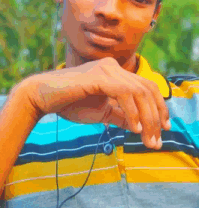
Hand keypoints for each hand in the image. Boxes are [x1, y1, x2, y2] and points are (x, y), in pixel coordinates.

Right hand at [21, 57, 169, 149]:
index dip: (159, 107)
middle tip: (157, 140)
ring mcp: (107, 69)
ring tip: (146, 139)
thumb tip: (140, 126)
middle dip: (156, 116)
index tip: (163, 128)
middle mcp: (114, 67)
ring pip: (139, 92)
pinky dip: (133, 112)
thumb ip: (120, 115)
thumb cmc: (69, 103)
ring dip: (147, 118)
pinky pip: (124, 94)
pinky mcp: (99, 76)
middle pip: (147, 89)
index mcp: (116, 72)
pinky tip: (134, 128)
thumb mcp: (101, 112)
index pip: (146, 87)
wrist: (42, 97)